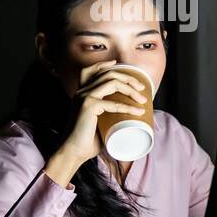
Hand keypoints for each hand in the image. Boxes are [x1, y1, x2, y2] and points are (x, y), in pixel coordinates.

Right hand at [44, 61, 147, 185]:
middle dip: (128, 78)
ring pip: (112, 82)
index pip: (90, 71)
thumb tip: (131, 115)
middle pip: (107, 74)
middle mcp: (81, 92)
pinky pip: (113, 103)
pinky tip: (139, 112)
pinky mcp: (88, 106)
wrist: (74, 151)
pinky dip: (128, 107)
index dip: (103, 65)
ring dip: (131, 89)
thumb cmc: (88, 139)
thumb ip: (108, 114)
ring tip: (143, 100)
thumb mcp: (99, 121)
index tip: (118, 65)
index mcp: (81, 93)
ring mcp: (84, 97)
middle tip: (142, 88)